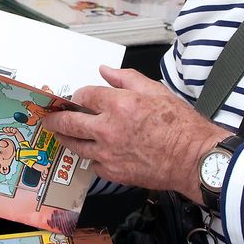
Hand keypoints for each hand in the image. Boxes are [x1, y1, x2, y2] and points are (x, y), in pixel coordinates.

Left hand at [40, 65, 230, 201]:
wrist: (194, 159)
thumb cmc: (181, 125)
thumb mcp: (156, 91)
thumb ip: (126, 78)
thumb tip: (104, 70)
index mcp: (119, 105)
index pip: (84, 96)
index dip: (77, 96)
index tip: (77, 98)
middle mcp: (108, 130)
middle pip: (70, 123)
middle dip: (55, 120)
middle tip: (49, 118)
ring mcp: (108, 154)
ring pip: (75, 146)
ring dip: (66, 139)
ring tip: (62, 135)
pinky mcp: (114, 173)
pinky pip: (92, 165)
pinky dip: (91, 157)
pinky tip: (93, 153)